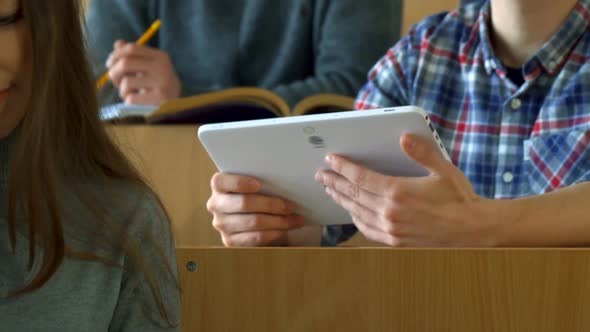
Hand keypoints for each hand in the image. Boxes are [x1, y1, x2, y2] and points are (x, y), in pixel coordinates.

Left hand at [106, 40, 180, 104]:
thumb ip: (134, 55)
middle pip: (126, 63)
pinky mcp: (159, 98)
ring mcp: (162, 83)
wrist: (176, 103)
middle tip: (114, 80)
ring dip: (121, 89)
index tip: (109, 64)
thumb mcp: (148, 66)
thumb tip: (118, 44)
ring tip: (127, 93)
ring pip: (126, 82)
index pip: (132, 48)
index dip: (116, 55)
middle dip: (114, 72)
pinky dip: (128, 100)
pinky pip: (131, 97)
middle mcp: (162, 67)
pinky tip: (134, 100)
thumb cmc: (158, 83)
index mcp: (160, 56)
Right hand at [207, 173, 305, 246]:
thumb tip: (284, 181)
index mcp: (219, 185)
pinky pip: (255, 237)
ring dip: (278, 221)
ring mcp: (221, 224)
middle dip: (271, 205)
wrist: (254, 220)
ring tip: (295, 219)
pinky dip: (274, 233)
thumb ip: (262, 181)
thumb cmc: (258, 196)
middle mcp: (215, 204)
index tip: (259, 184)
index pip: (221, 181)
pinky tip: (285, 230)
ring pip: (253, 222)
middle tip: (291, 206)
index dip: (239, 183)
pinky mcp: (230, 241)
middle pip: (244, 203)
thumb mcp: (257, 186)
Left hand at [315, 133, 502, 246]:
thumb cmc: (459, 199)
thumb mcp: (443, 169)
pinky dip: (355, 219)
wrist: (473, 231)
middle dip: (334, 182)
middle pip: (353, 194)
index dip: (343, 167)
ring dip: (341, 200)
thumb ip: (421, 152)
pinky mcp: (395, 241)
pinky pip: (367, 230)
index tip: (330, 159)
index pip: (360, 177)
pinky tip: (351, 213)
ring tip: (330, 190)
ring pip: (357, 212)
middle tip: (320, 174)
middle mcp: (390, 212)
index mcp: (398, 191)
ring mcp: (391, 229)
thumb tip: (403, 137)